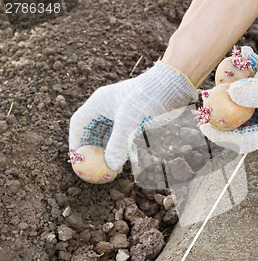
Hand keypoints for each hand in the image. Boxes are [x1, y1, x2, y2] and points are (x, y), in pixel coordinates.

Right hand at [69, 61, 197, 170]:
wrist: (172, 86)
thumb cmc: (147, 98)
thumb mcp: (130, 121)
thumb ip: (118, 144)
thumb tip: (111, 166)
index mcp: (99, 102)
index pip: (79, 123)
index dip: (75, 141)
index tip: (77, 159)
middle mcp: (108, 106)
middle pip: (93, 130)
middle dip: (93, 149)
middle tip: (94, 167)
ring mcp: (122, 112)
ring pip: (109, 135)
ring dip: (110, 151)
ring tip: (112, 167)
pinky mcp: (135, 118)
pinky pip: (124, 135)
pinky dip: (123, 148)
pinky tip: (128, 160)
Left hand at [200, 48, 257, 153]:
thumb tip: (231, 94)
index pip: (241, 141)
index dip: (219, 135)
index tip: (202, 124)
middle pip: (242, 129)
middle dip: (224, 119)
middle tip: (207, 105)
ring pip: (250, 114)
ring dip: (235, 103)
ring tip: (221, 89)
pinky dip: (250, 90)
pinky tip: (244, 75)